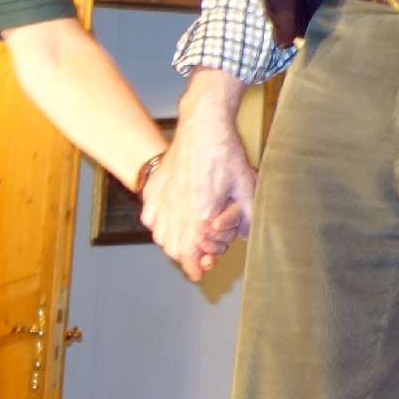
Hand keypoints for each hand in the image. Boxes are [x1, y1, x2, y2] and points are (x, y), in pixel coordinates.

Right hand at [147, 127, 254, 281]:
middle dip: (188, 256)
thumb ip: (247, 217)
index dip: (195, 268)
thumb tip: (246, 237)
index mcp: (200, 214)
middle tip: (201, 252)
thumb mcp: (247, 187)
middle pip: (175, 250)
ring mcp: (161, 198)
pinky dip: (159, 224)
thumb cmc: (226, 154)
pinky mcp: (154, 187)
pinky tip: (172, 218)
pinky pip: (150, 218)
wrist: (204, 125)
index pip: (190, 255)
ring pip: (160, 236)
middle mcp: (176, 210)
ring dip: (173, 242)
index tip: (199, 273)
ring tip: (188, 236)